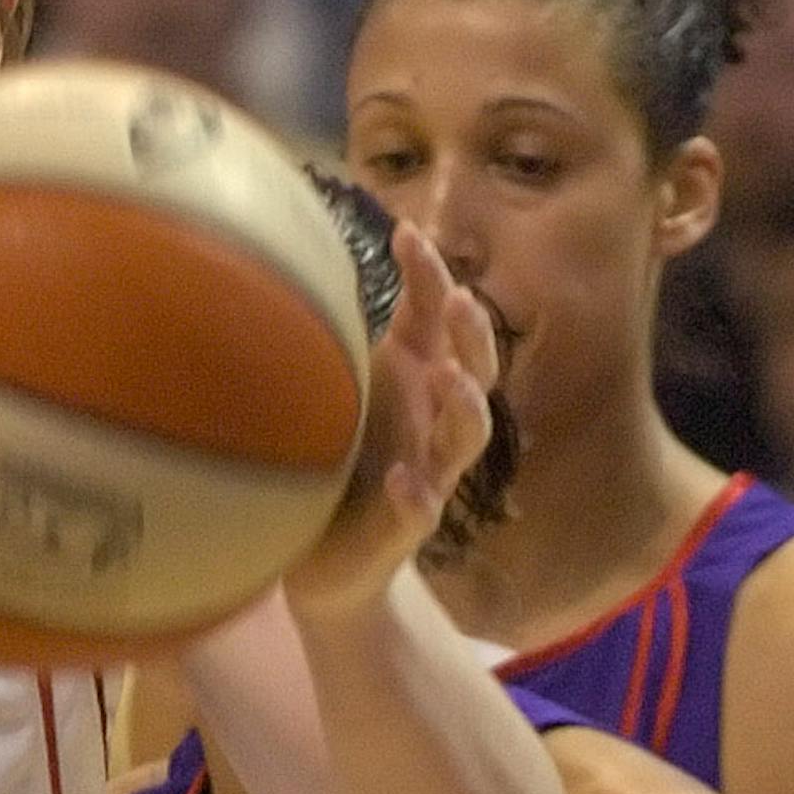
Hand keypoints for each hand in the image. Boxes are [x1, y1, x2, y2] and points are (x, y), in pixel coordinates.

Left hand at [284, 224, 496, 618]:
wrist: (327, 560)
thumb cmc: (340, 458)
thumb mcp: (345, 386)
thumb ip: (345, 334)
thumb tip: (315, 253)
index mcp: (419, 381)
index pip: (440, 320)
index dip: (433, 276)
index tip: (406, 233)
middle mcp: (434, 424)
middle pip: (478, 371)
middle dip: (474, 335)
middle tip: (458, 300)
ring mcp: (428, 475)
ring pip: (467, 438)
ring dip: (465, 404)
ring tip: (447, 377)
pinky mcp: (404, 529)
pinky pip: (422, 512)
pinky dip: (418, 496)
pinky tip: (405, 481)